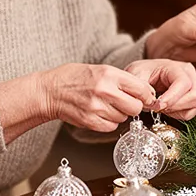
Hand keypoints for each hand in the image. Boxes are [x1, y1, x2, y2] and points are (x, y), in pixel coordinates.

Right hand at [39, 63, 155, 132]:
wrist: (49, 91)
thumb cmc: (73, 77)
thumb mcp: (99, 69)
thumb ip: (120, 79)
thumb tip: (143, 91)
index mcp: (109, 74)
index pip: (141, 88)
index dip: (146, 94)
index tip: (145, 96)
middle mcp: (105, 91)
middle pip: (135, 107)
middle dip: (134, 106)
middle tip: (126, 102)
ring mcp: (97, 108)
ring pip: (123, 118)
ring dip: (119, 114)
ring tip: (106, 105)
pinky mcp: (91, 122)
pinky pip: (111, 126)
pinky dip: (109, 122)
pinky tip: (99, 113)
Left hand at [125, 59, 195, 120]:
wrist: (144, 73)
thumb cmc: (143, 71)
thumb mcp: (137, 74)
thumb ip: (142, 88)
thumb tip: (149, 103)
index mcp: (176, 67)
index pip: (183, 83)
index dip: (172, 98)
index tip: (157, 106)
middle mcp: (189, 76)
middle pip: (194, 96)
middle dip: (175, 106)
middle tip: (157, 108)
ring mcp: (192, 87)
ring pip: (194, 105)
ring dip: (176, 111)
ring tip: (160, 108)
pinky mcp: (191, 99)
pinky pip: (190, 113)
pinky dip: (178, 115)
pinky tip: (166, 109)